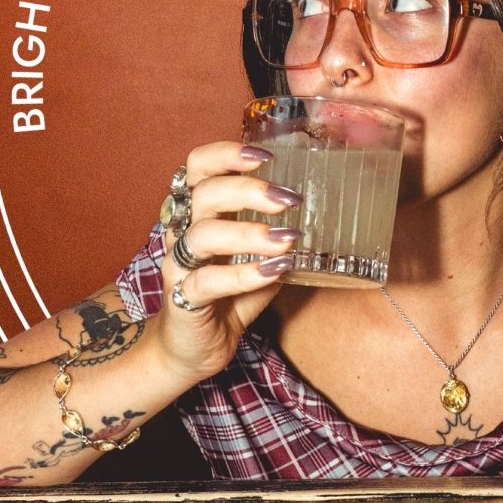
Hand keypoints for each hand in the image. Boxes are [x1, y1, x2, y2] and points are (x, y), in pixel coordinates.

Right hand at [154, 141, 300, 382]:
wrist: (193, 348)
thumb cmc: (226, 295)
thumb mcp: (254, 257)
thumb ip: (276, 235)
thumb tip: (323, 213)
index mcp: (197, 212)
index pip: (197, 166)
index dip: (226, 154)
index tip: (265, 156)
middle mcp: (182, 232)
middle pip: (203, 194)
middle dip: (248, 190)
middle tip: (289, 200)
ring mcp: (178, 265)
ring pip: (202, 235)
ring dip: (249, 233)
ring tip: (287, 239)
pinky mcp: (183, 300)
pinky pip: (206, 281)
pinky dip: (242, 274)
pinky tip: (273, 271)